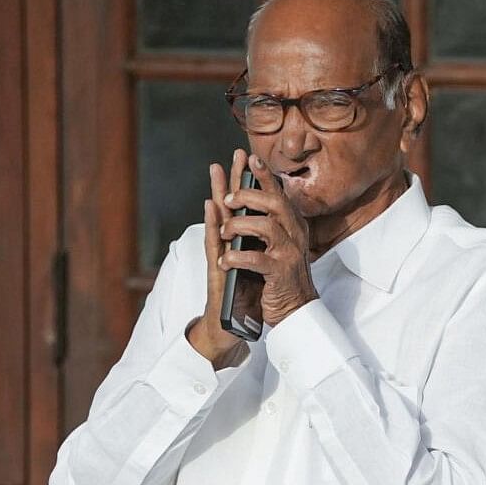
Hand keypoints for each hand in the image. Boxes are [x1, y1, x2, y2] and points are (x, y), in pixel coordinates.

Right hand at [188, 149, 247, 365]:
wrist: (229, 329)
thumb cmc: (244, 301)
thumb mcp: (260, 270)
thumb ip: (261, 251)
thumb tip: (273, 235)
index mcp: (243, 244)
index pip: (247, 211)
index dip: (251, 188)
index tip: (254, 162)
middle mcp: (230, 246)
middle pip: (233, 208)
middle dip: (234, 181)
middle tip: (235, 154)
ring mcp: (222, 256)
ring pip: (220, 221)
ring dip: (218, 194)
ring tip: (217, 170)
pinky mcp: (218, 271)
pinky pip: (215, 245)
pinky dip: (213, 225)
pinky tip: (212, 208)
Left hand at [219, 153, 317, 325]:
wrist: (295, 309)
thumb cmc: (280, 275)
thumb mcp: (278, 244)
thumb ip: (267, 223)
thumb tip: (245, 199)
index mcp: (293, 226)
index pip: (278, 194)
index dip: (264, 175)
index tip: (248, 157)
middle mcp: (295, 235)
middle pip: (273, 203)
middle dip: (247, 196)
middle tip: (227, 198)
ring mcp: (289, 253)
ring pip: (265, 226)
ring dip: (238, 225)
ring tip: (224, 232)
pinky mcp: (280, 273)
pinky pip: (256, 259)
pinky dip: (236, 257)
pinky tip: (226, 260)